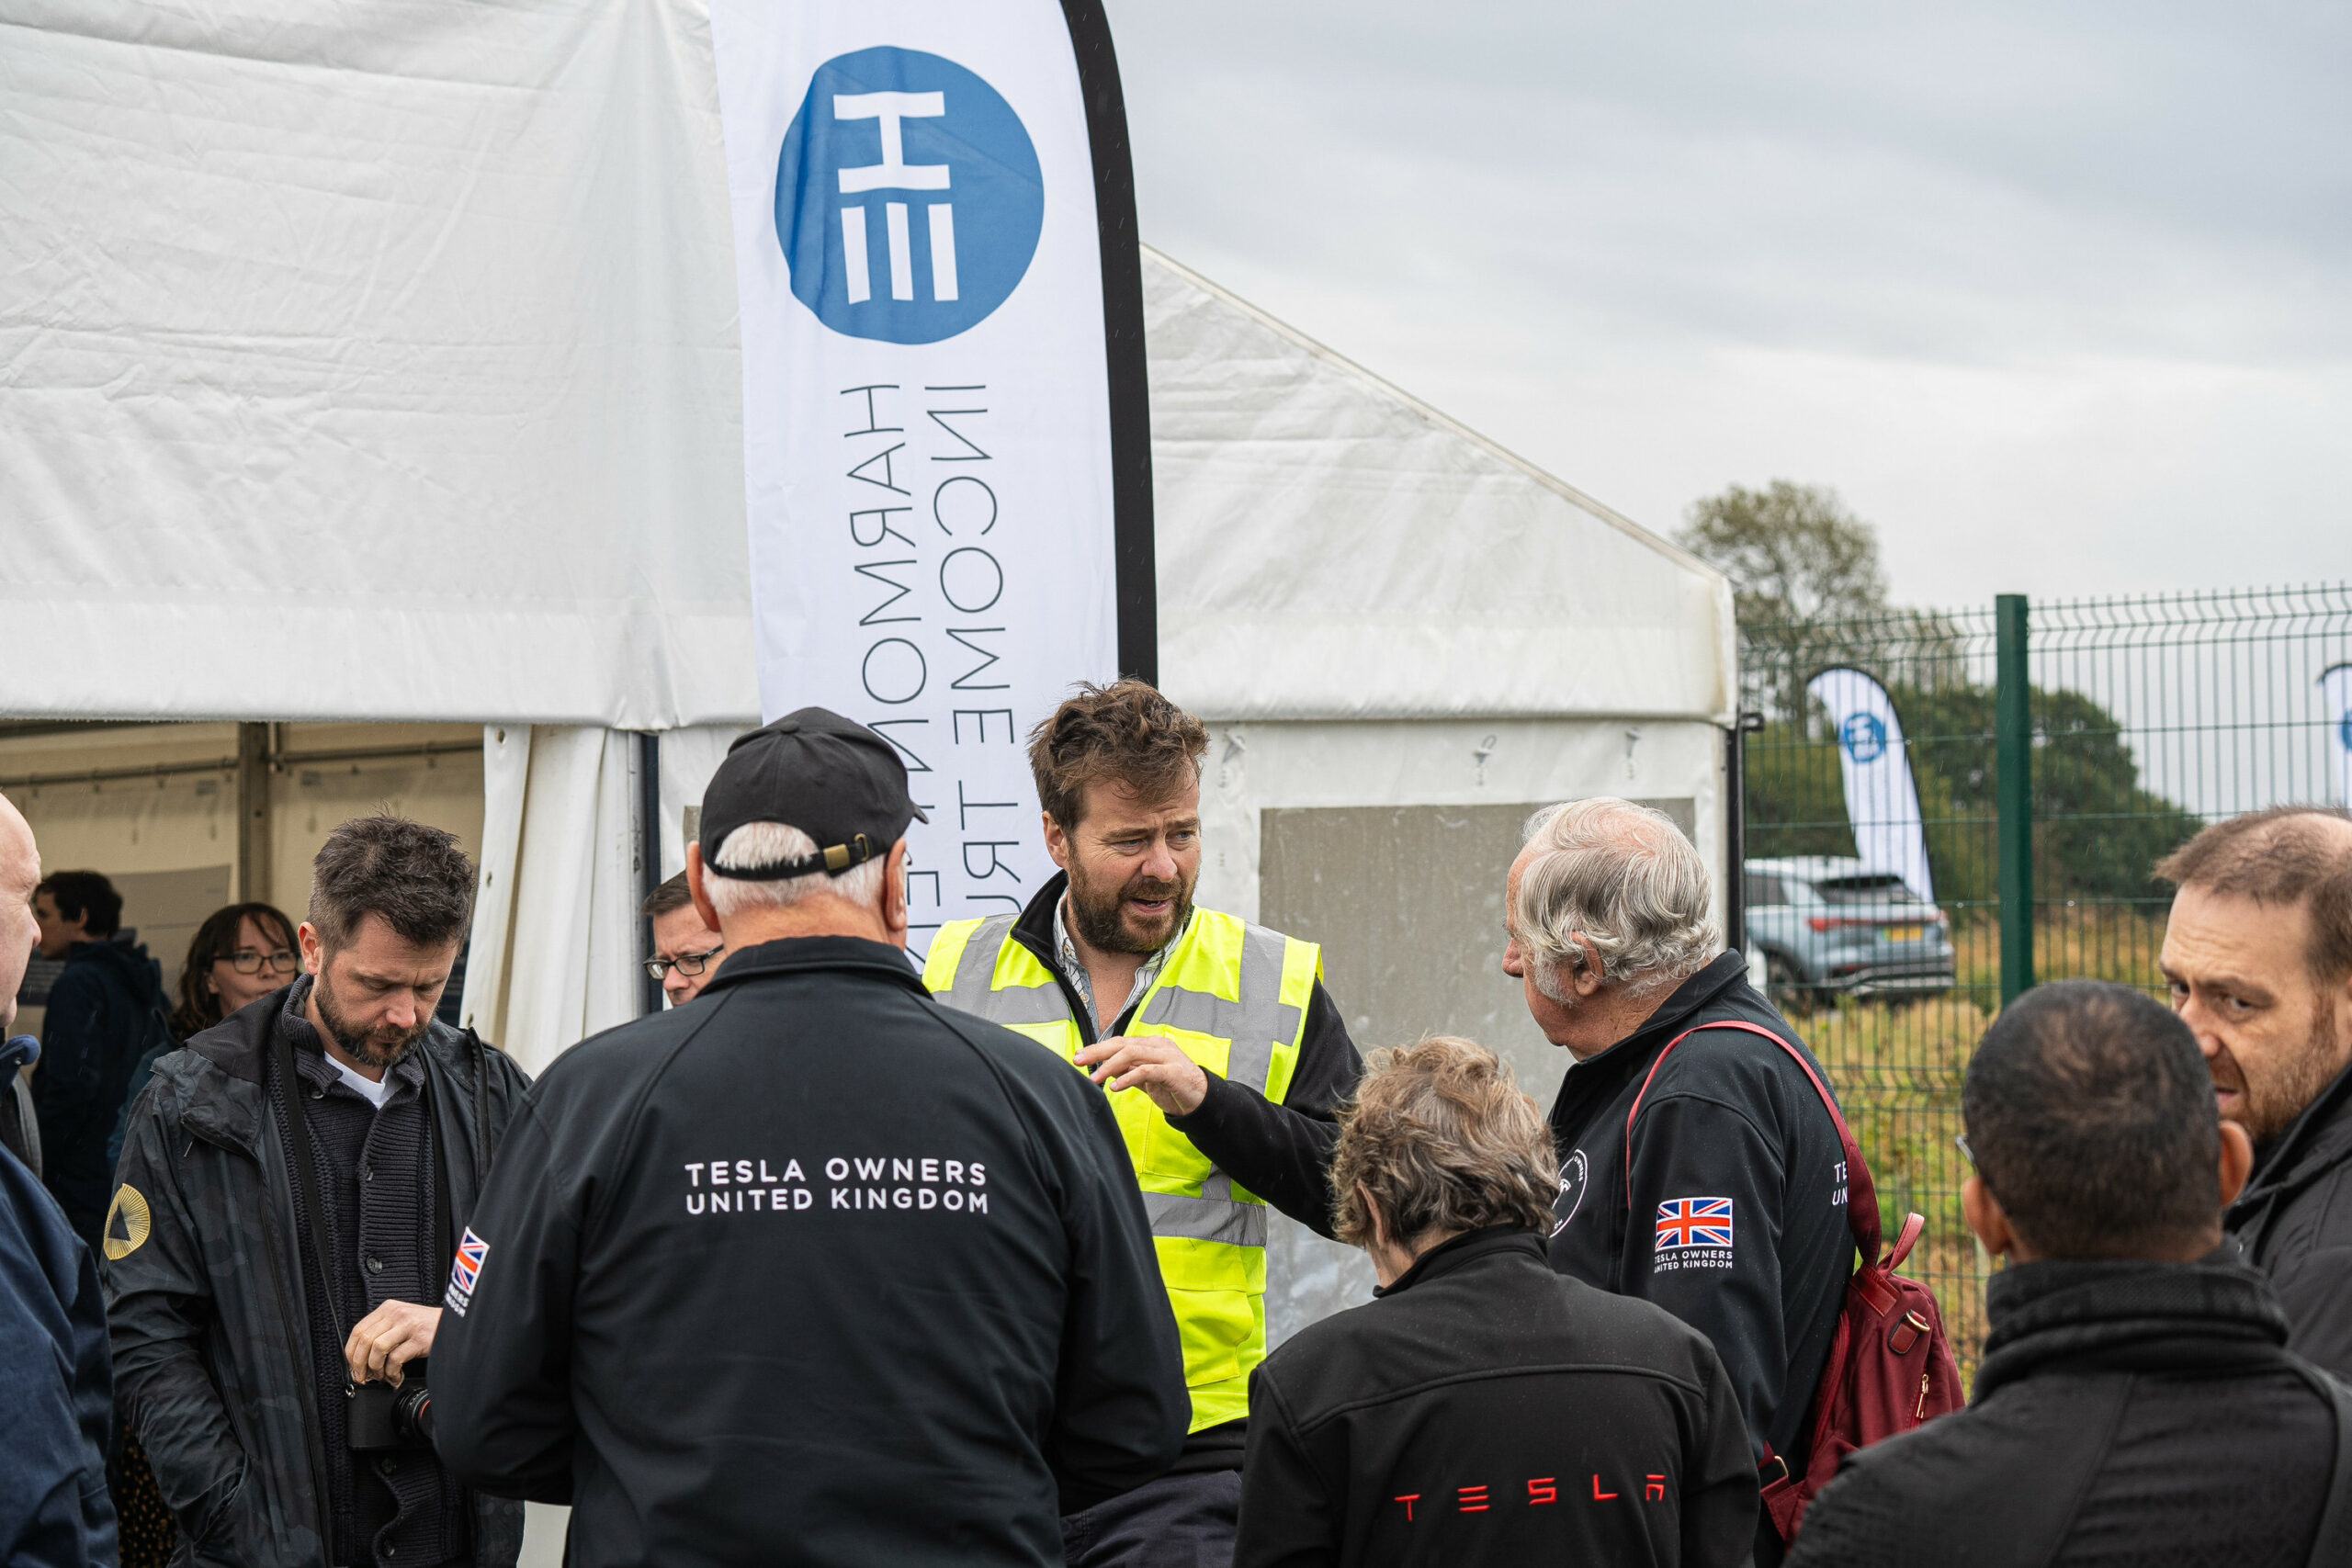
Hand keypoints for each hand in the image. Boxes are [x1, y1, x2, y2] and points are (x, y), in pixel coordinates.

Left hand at [345, 1300, 440, 1386]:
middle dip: (359, 1364)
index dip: (351, 1352)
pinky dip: (392, 1373)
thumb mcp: (402, 1321)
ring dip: (375, 1369)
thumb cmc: (427, 1327)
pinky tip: (396, 1376)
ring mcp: (408, 1325)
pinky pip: (395, 1359)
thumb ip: (383, 1331)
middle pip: (365, 1340)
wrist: (454, 1326)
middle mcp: (396, 1313)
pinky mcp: (419, 1339)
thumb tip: (360, 1356)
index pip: (358, 1330)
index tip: (353, 1366)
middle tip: (363, 1377)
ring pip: (377, 1349)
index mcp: (388, 1308)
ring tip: (381, 1376)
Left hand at [1074, 1035, 1210, 1117]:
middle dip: (1097, 1052)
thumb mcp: (1146, 1079)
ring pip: (1132, 1053)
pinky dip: (1128, 1078)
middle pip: (1122, 1044)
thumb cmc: (1174, 1087)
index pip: (1119, 1042)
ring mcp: (1166, 1057)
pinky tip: (1115, 1086)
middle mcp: (1158, 1046)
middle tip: (1078, 1061)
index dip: (1098, 1048)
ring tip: (1094, 1079)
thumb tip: (1105, 1069)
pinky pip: (1146, 1071)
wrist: (1202, 1099)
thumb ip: (1127, 1072)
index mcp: (1151, 1045)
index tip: (1079, 1057)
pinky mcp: (1173, 1072)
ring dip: (1109, 1065)